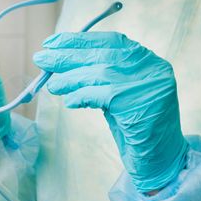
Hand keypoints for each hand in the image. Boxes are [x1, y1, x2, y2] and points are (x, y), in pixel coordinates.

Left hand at [33, 32, 188, 192]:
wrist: (159, 159)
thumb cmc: (134, 127)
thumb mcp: (118, 94)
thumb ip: (98, 77)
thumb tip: (60, 65)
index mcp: (147, 60)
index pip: (110, 41)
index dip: (78, 40)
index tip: (52, 42)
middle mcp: (151, 68)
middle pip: (102, 55)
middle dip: (67, 55)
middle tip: (40, 59)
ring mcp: (147, 85)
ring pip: (100, 73)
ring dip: (70, 78)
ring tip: (51, 85)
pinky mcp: (139, 105)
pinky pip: (101, 95)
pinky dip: (81, 96)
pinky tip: (70, 102)